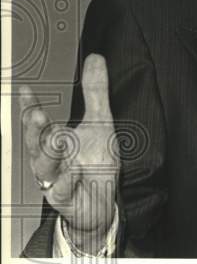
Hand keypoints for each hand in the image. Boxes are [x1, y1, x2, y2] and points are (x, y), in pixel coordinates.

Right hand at [20, 54, 118, 251]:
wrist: (101, 203)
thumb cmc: (95, 165)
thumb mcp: (102, 124)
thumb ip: (96, 93)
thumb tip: (96, 60)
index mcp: (53, 139)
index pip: (38, 121)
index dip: (30, 106)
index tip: (27, 90)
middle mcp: (49, 159)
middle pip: (35, 143)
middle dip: (34, 128)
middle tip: (37, 114)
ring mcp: (55, 180)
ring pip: (45, 167)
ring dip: (50, 153)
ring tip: (59, 140)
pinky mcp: (65, 199)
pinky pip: (63, 190)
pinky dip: (68, 179)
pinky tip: (75, 169)